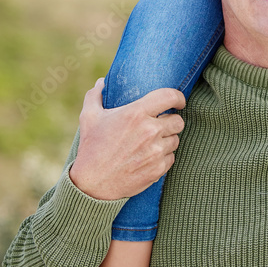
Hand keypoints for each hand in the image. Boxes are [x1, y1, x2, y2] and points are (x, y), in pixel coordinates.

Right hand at [69, 79, 185, 201]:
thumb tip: (101, 82)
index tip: (178, 102)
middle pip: (178, 121)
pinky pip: (171, 158)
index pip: (170, 96)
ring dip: (167, 140)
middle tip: (160, 125)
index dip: (178, 98)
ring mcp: (156, 151)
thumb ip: (96, 95)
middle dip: (170, 121)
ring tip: (151, 142)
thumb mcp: (88, 117)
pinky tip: (150, 157)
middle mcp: (150, 131)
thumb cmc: (91, 147)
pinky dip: (164, 157)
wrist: (92, 185)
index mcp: (136, 113)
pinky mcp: (158, 169)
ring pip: (176, 140)